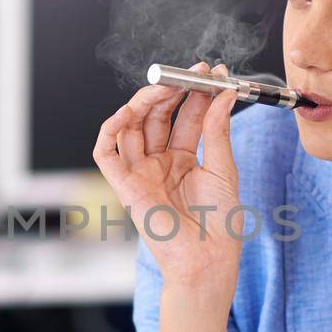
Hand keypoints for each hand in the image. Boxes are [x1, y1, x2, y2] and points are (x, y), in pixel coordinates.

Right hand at [92, 61, 242, 295]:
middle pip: (156, 116)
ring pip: (131, 127)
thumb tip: (224, 94)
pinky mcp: (124, 187)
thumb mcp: (223, 168)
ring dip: (143, 102)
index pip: (184, 116)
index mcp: (183, 159)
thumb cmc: (219, 223)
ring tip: (164, 85)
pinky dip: (109, 129)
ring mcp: (140, 173)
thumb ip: (217, 130)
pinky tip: (126, 112)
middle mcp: (159, 163)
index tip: (211, 72)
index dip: (195, 93)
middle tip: (189, 73)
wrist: (208, 259)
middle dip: (171, 91)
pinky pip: (106, 153)